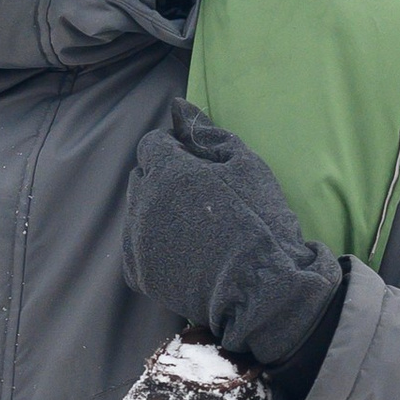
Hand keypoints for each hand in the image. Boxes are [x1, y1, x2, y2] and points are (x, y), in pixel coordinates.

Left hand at [121, 98, 341, 365]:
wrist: (264, 291)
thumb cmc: (262, 221)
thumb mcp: (245, 165)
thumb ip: (207, 133)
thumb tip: (179, 108)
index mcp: (168, 172)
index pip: (153, 144)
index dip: (177, 147)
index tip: (200, 163)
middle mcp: (144, 204)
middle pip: (142, 175)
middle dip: (164, 175)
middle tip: (202, 194)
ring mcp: (137, 241)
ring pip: (137, 210)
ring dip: (157, 208)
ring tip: (196, 224)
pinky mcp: (139, 273)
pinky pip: (135, 245)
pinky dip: (152, 241)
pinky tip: (183, 247)